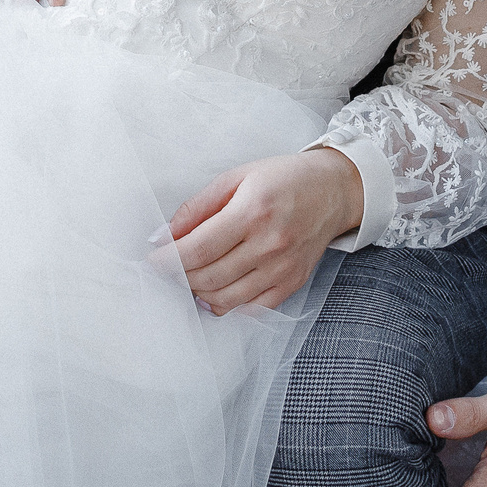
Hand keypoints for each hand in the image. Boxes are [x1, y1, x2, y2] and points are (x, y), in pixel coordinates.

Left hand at [163, 149, 362, 314]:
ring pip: (226, 299)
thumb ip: (198, 207)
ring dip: (199, 292)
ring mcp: (283, 268)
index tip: (152, 260)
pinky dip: (227, 305)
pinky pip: (251, 309)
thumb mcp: (237, 177)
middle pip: (209, 277)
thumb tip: (163, 234)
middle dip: (180, 276)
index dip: (169, 260)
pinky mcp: (292, 283)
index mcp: (253, 211)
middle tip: (169, 267)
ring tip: (192, 276)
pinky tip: (217, 291)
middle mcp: (270, 244)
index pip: (198, 249)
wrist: (334, 191)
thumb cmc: (283, 179)